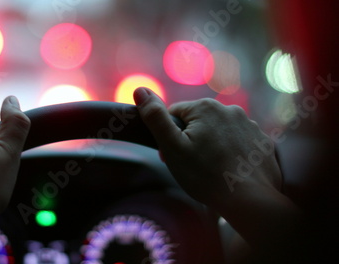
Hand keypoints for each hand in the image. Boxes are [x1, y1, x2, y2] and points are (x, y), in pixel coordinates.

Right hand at [134, 87, 301, 261]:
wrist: (249, 201)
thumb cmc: (205, 176)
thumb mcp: (172, 147)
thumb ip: (155, 118)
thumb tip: (140, 90)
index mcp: (205, 108)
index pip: (175, 114)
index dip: (169, 136)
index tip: (172, 156)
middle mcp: (230, 110)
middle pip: (198, 123)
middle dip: (190, 141)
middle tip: (190, 167)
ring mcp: (250, 126)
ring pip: (219, 133)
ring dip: (212, 146)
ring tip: (211, 172)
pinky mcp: (262, 143)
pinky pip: (239, 143)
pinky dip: (232, 154)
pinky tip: (229, 172)